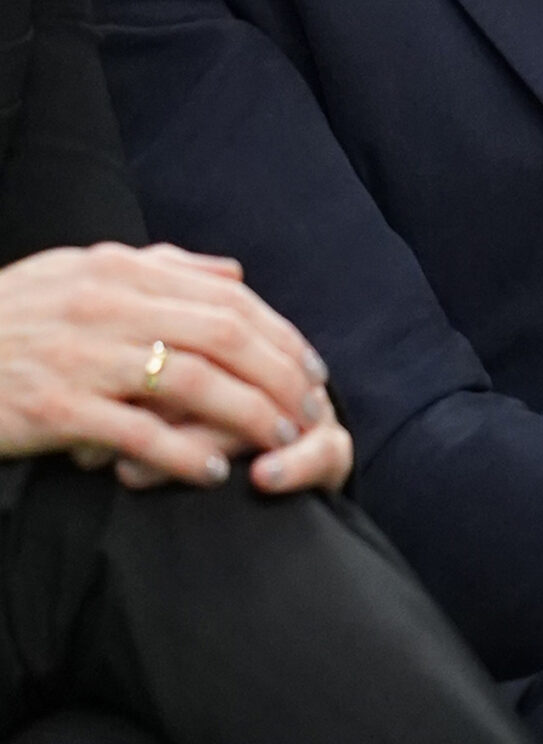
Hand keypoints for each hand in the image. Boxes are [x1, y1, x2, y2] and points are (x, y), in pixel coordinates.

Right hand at [0, 243, 341, 491]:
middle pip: (223, 336)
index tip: (311, 367)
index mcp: (117, 271)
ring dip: (248, 413)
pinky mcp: (53, 407)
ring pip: (193, 381)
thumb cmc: (8, 320)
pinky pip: (137, 432)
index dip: (280, 335)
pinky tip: (213, 472)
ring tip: (281, 440)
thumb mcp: (77, 274)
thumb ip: (159, 270)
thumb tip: (234, 274)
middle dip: (279, 374)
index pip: (225, 300)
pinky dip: (182, 452)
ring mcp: (80, 356)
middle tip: (311, 408)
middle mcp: (107, 305)